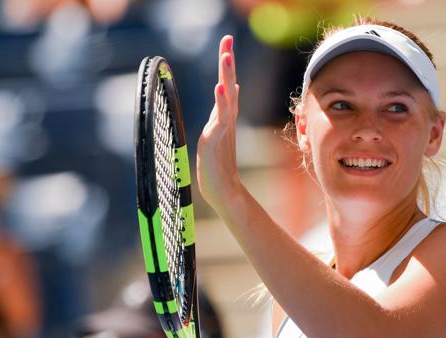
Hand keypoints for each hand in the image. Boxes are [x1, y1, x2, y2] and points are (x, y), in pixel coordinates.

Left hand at [197, 35, 241, 209]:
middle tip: (227, 39)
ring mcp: (222, 129)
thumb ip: (221, 115)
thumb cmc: (218, 167)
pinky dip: (221, 101)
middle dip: (227, 61)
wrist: (224, 191)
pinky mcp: (217, 139)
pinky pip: (221, 117)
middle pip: (228, 85)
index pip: (226, 86)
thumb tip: (228, 94)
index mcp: (223, 118)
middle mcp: (225, 120)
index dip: (226, 65)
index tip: (226, 44)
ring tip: (226, 55)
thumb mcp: (217, 135)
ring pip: (226, 97)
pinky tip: (220, 87)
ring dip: (226, 75)